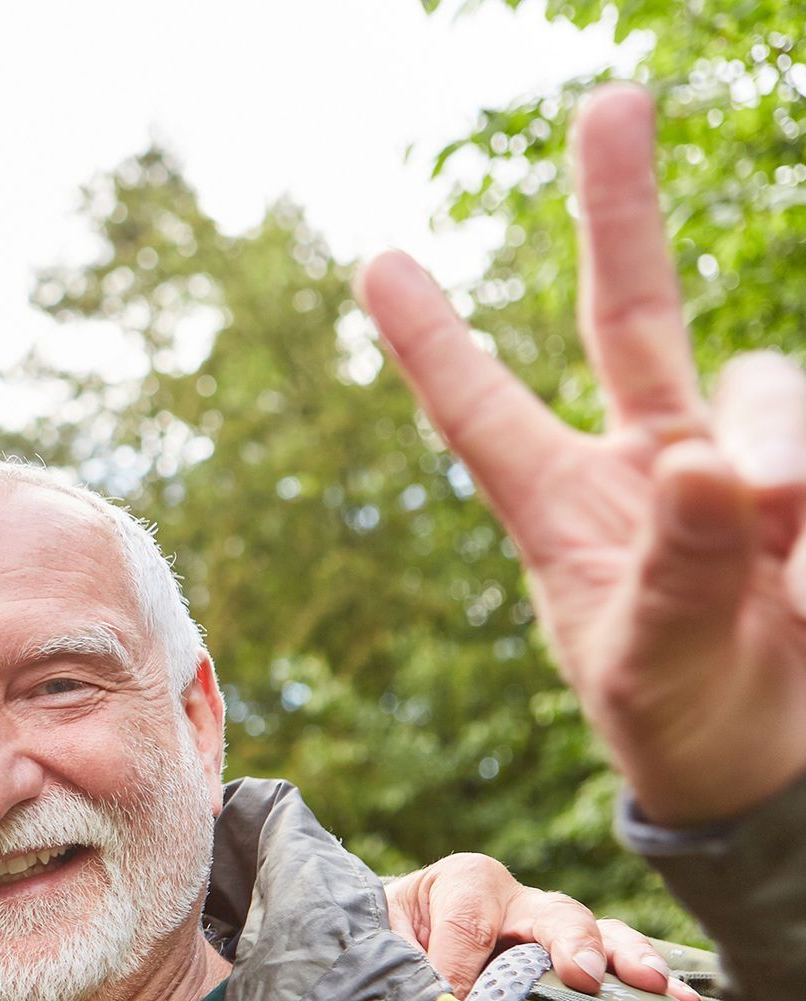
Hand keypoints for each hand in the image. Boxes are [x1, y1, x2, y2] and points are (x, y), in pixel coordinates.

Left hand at [357, 83, 805, 827]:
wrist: (767, 765)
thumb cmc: (677, 720)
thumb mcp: (654, 667)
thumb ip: (675, 574)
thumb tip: (702, 465)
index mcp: (560, 511)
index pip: (483, 413)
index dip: (433, 340)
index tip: (373, 261)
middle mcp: (646, 464)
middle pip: (633, 314)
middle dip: (620, 208)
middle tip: (611, 99)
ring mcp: (737, 464)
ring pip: (767, 387)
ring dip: (783, 455)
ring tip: (786, 558)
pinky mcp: (803, 485)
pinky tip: (804, 583)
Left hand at [386, 851, 701, 1000]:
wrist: (395, 938)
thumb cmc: (388, 940)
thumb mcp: (380, 946)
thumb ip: (403, 974)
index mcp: (463, 882)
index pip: (469, 923)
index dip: (460, 968)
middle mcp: (518, 898)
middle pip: (554, 913)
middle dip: (571, 943)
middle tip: (583, 978)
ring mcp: (554, 929)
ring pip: (598, 936)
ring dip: (628, 963)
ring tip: (657, 990)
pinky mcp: (574, 959)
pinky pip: (616, 967)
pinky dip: (646, 984)